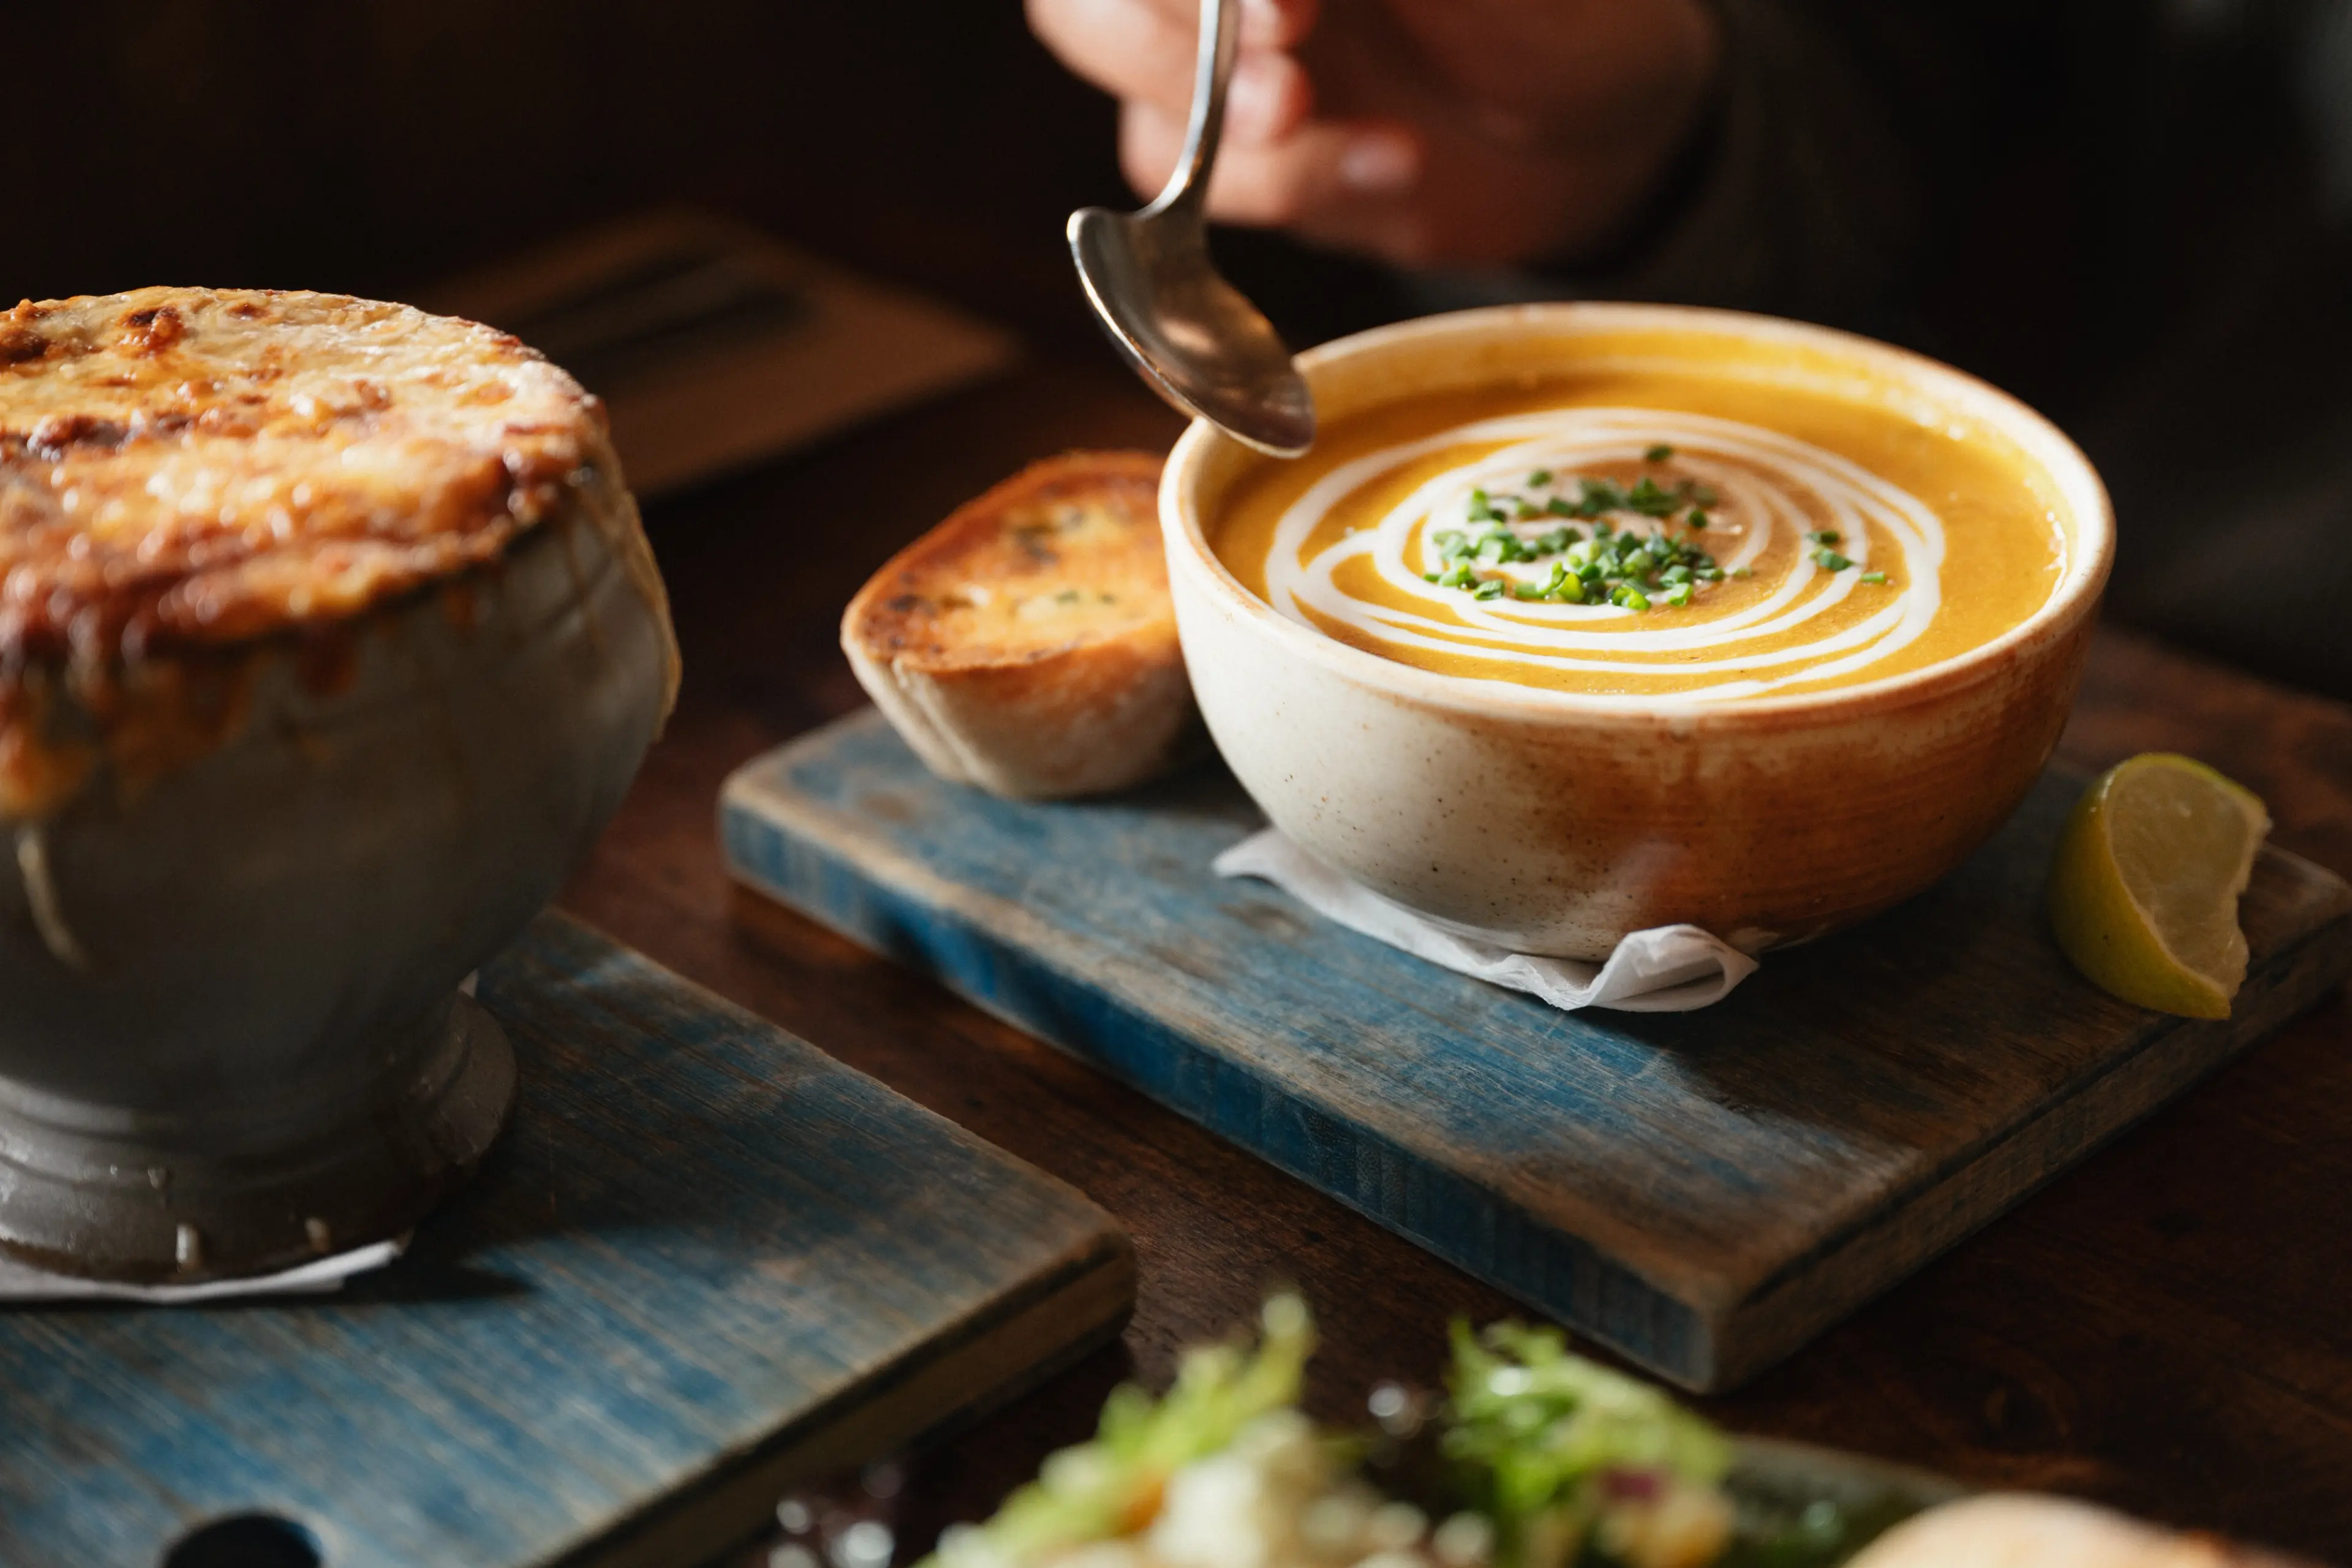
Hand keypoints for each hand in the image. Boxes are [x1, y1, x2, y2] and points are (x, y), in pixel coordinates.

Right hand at [1027, 0, 1723, 268]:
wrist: (1603, 136)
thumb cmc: (1560, 14)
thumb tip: (1269, 0)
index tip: (1281, 7)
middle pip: (1081, 4)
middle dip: (1173, 42)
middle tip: (1285, 78)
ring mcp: (1212, 58)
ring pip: (1123, 84)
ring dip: (1219, 123)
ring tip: (1331, 122)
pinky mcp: (1231, 158)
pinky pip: (1187, 183)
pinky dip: (1288, 187)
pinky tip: (1394, 168)